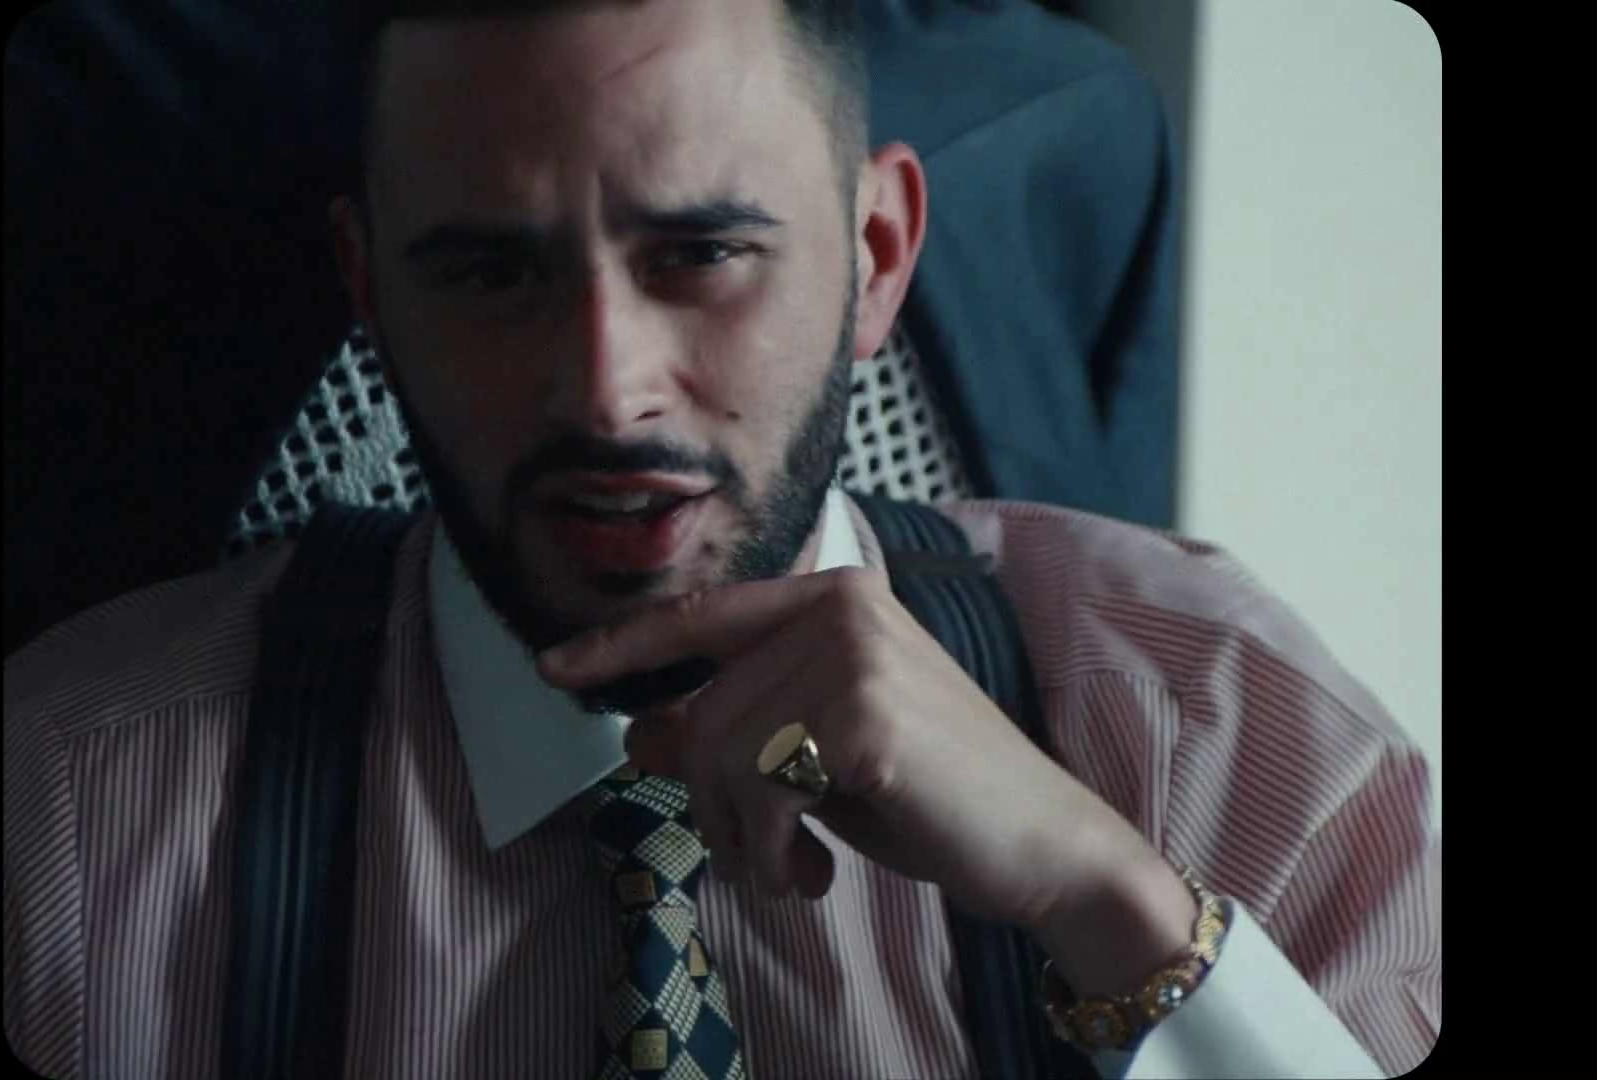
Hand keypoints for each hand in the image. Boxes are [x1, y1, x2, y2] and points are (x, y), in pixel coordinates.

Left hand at [537, 565, 1192, 988]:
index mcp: (832, 598)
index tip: (552, 669)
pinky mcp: (863, 713)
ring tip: (795, 866)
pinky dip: (772, 851)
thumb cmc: (931, 796)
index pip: (700, 617)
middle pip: (700, 712)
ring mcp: (854, 654)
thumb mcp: (815, 758)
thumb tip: (637, 733)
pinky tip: (817, 872)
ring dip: (743, 837)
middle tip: (765, 854)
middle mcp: (840, 607)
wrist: (1043, 843)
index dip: (620, 647)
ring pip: (719, 754)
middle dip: (712, 804)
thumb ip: (735, 732)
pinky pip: (759, 790)